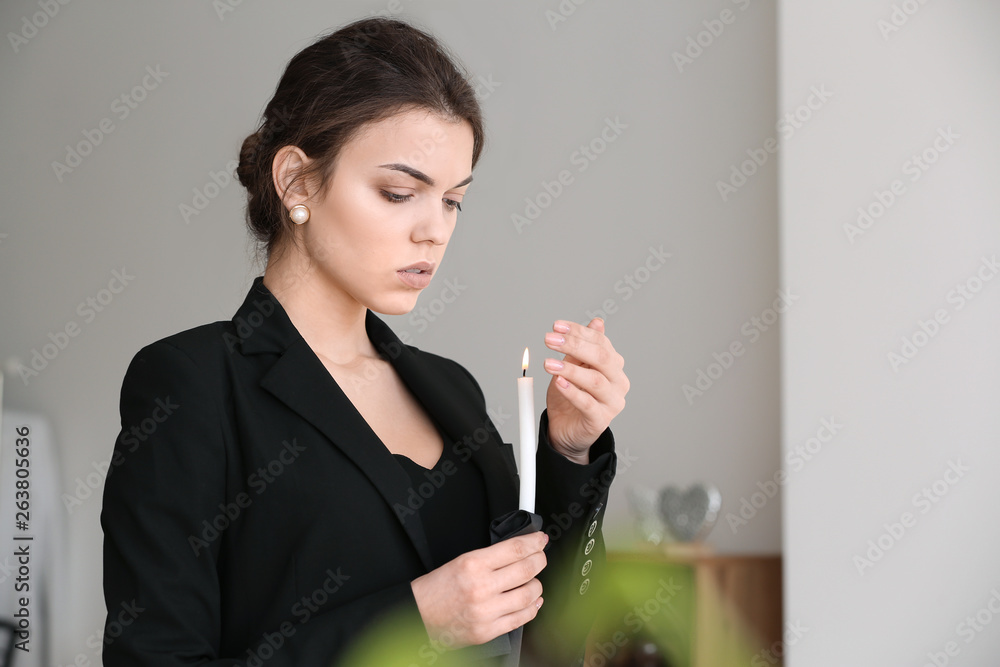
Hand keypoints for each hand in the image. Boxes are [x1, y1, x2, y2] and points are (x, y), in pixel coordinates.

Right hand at [409, 531, 547, 647]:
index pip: (515, 549)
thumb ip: (491, 557)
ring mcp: (486, 611)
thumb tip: (520, 551)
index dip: (533, 542)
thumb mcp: (461, 561)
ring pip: (529, 594)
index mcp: (473, 564)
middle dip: (540, 560)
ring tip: (533, 581)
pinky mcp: (488, 631)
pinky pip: (521, 618)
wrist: (420, 615)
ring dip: (537, 585)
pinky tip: (533, 601)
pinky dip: (532, 608)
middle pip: (527, 569)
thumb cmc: (438, 588)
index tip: (540, 540)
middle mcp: (481, 587)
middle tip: (540, 557)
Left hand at [543, 318, 629, 462]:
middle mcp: (618, 381)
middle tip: (550, 340)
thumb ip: (581, 349)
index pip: (600, 342)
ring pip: (595, 380)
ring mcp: (612, 402)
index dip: (578, 332)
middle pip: (601, 358)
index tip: (556, 326)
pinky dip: (572, 392)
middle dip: (574, 345)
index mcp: (613, 364)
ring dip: (570, 369)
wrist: (565, 429)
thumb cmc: (569, 396)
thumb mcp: (572, 368)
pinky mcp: (601, 420)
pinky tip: (559, 383)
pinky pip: (587, 403)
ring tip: (549, 363)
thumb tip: (598, 321)